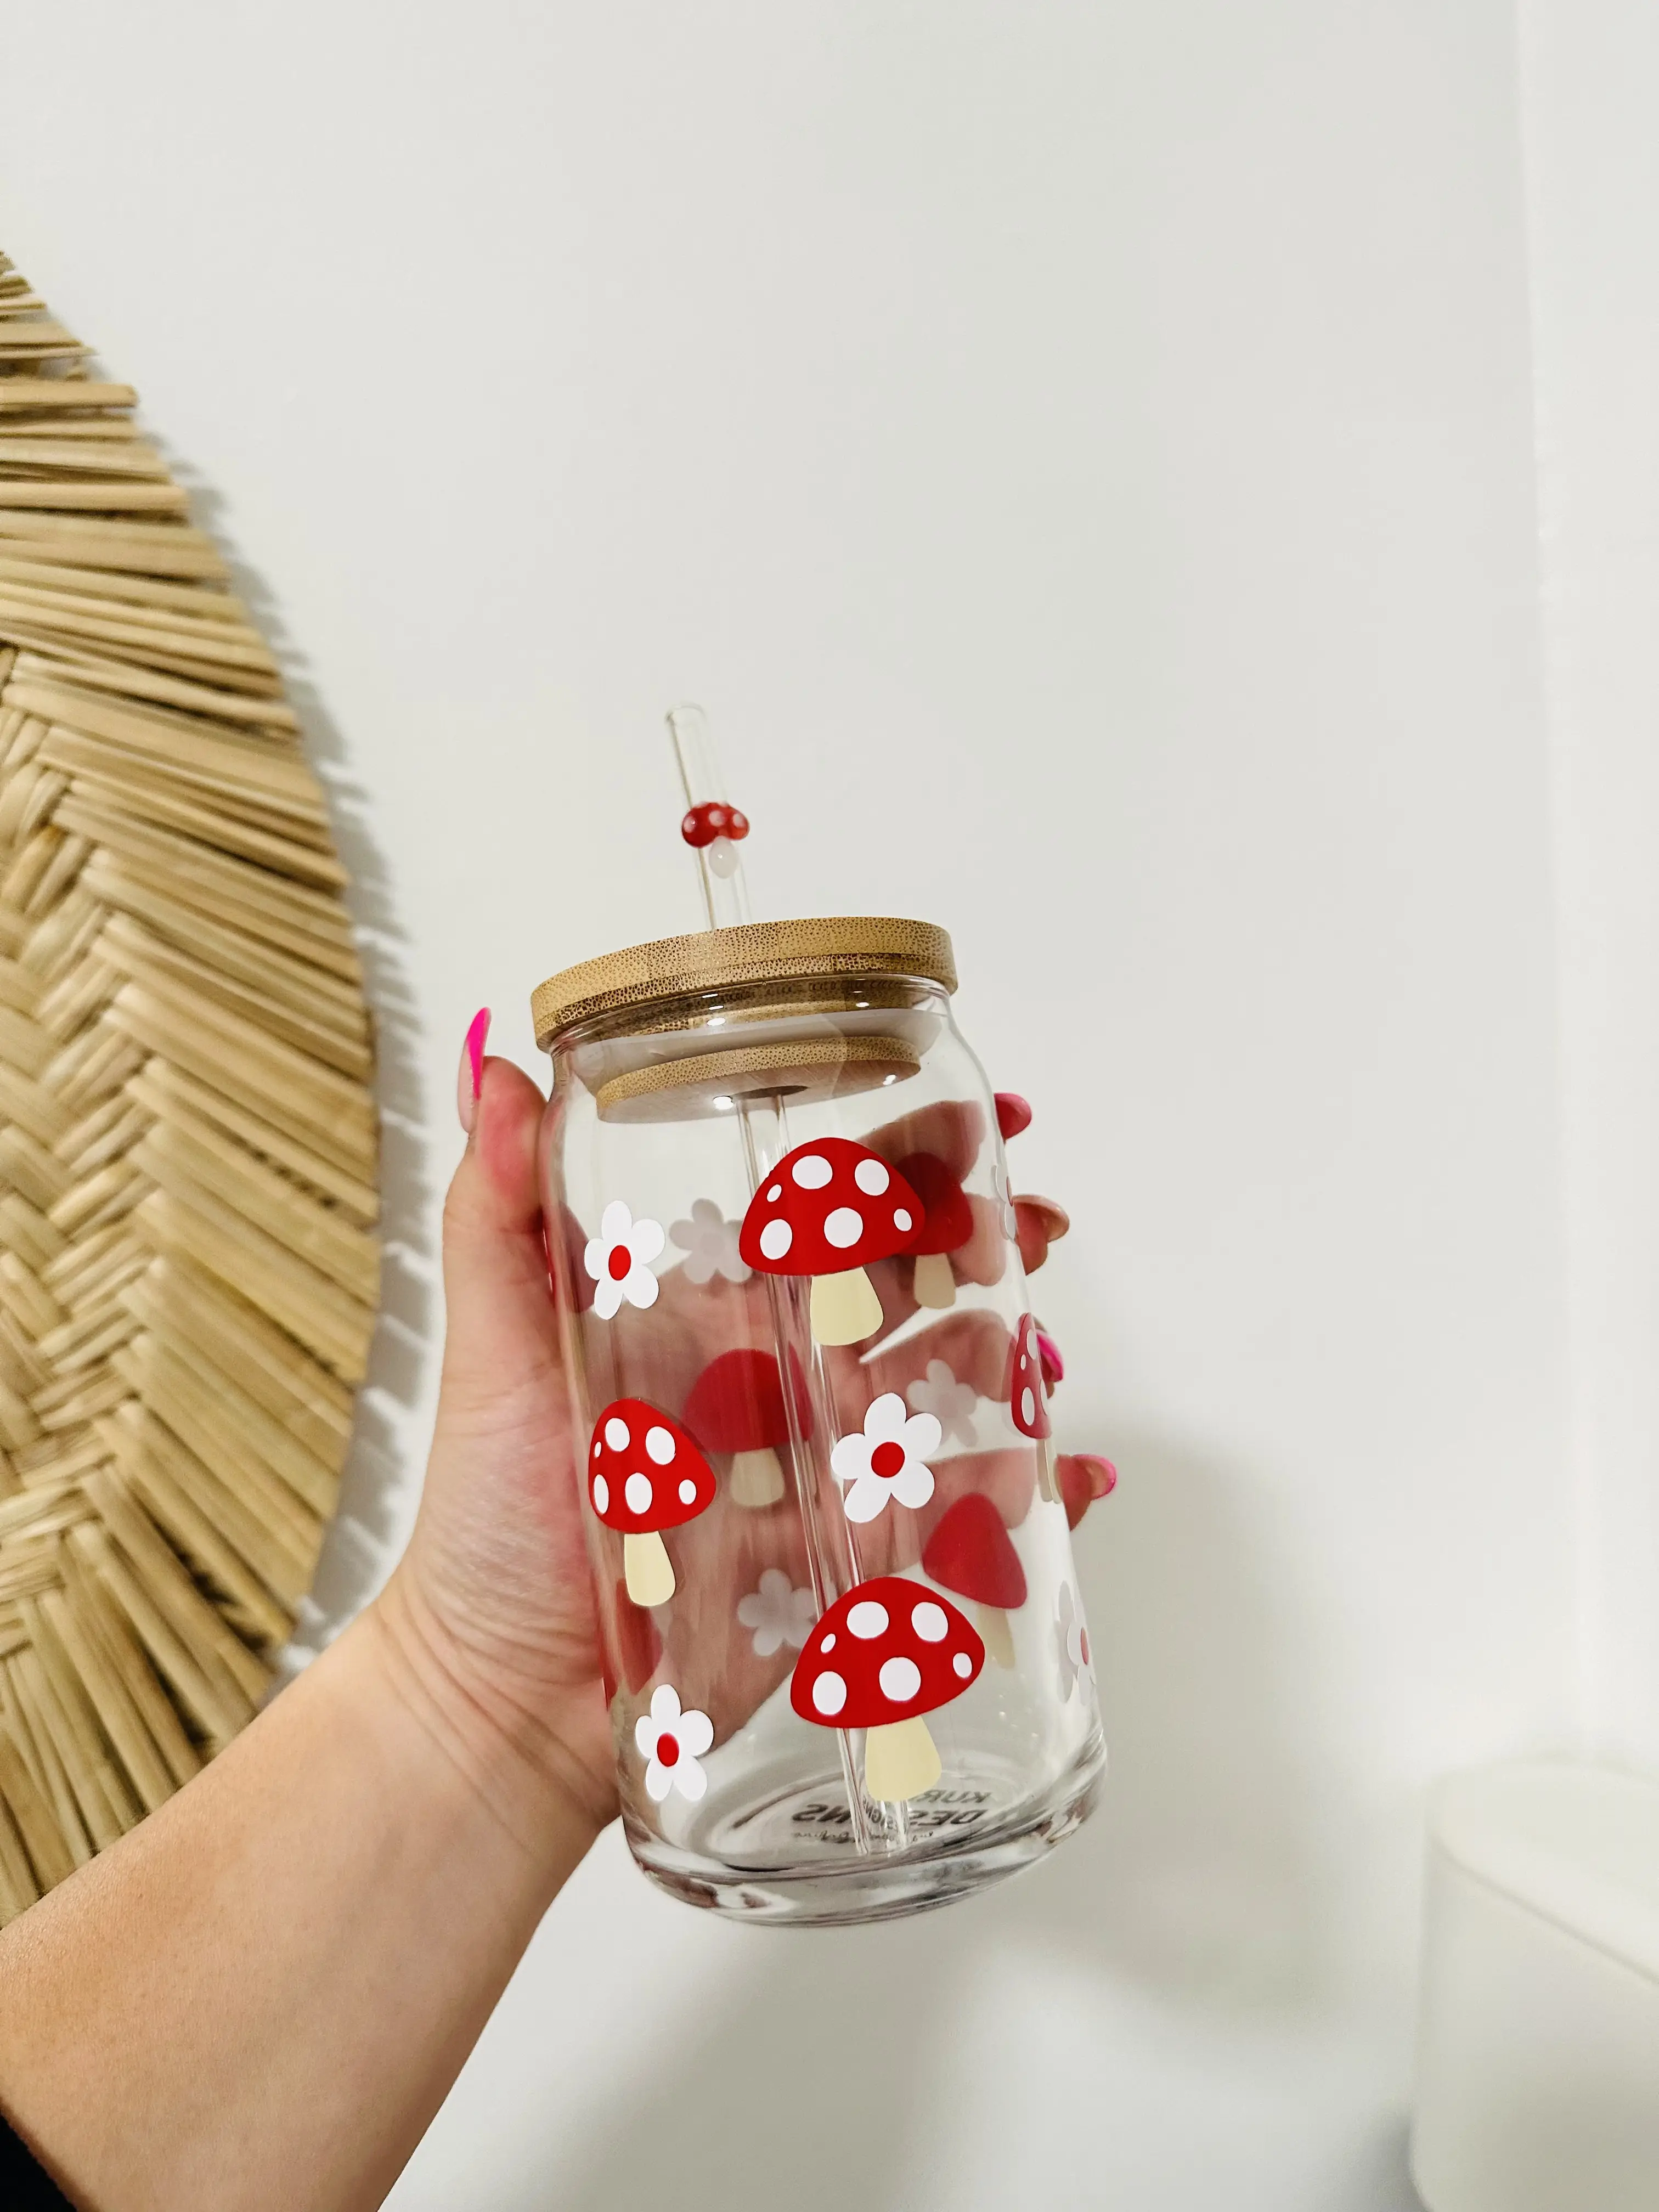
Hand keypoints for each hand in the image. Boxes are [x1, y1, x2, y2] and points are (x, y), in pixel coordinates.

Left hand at [376, 1022, 1116, 1830]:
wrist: (502, 1695)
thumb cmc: (489, 1519)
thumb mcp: (494, 1345)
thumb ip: (498, 1209)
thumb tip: (499, 1068)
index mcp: (714, 1311)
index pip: (823, 1208)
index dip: (903, 1159)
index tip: (974, 1120)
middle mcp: (780, 1377)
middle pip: (909, 1286)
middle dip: (982, 1245)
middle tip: (1032, 1227)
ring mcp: (824, 1467)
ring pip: (947, 1392)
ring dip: (1007, 1365)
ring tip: (1032, 1364)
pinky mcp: (847, 1559)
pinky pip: (955, 1517)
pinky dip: (1024, 1497)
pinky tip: (1063, 1481)